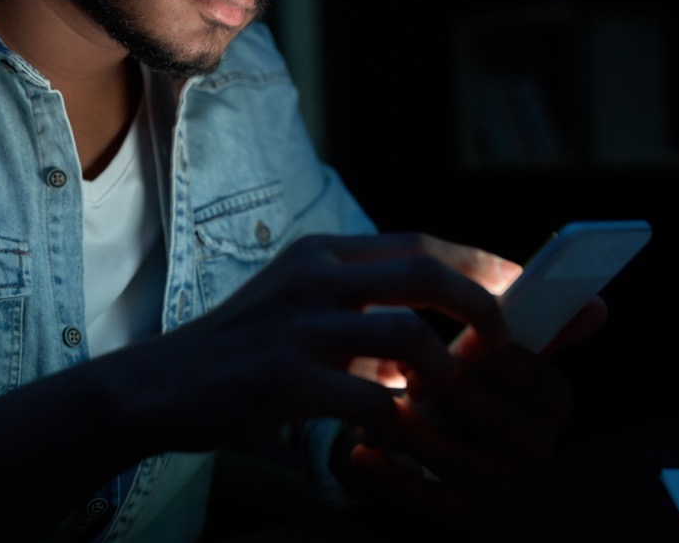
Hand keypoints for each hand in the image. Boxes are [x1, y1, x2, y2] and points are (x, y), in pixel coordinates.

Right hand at [107, 233, 518, 454]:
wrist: (158, 386)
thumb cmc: (241, 352)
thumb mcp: (300, 308)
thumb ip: (360, 312)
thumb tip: (427, 339)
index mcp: (323, 254)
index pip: (420, 244)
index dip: (478, 262)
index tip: (520, 285)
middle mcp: (316, 277)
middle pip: (427, 273)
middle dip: (483, 306)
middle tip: (507, 342)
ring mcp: (300, 326)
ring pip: (409, 336)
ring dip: (447, 371)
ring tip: (455, 398)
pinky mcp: (284, 379)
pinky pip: (369, 400)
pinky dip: (400, 420)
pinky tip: (403, 434)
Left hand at [336, 297, 607, 515]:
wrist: (408, 423)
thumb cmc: (454, 371)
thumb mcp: (485, 343)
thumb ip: (526, 316)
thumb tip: (596, 305)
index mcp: (550, 402)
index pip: (550, 388)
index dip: (512, 365)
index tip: (468, 342)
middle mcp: (536, 448)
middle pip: (510, 426)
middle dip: (461, 396)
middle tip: (415, 372)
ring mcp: (503, 485)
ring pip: (470, 466)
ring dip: (424, 436)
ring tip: (386, 409)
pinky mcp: (467, 514)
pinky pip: (436, 505)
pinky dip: (398, 479)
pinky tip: (364, 450)